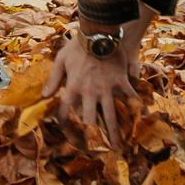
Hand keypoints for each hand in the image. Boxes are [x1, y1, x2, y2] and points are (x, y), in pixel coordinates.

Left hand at [43, 12, 154, 145]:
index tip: (63, 132)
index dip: (63, 123)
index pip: (65, 111)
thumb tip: (44, 96)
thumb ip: (53, 79)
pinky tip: (141, 119)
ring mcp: (106, 88)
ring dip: (113, 133)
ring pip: (110, 116)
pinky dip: (135, 107)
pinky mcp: (120, 82)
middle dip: (90, 138)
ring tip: (117, 148)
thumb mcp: (61, 60)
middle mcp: (89, 92)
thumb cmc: (78, 46)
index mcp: (73, 87)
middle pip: (88, 120)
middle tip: (92, 151)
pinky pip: (129, 97)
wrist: (99, 33)